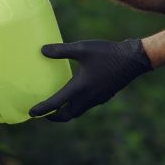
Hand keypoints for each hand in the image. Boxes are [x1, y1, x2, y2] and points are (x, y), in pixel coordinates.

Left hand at [30, 39, 151, 121]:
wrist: (133, 59)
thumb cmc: (107, 53)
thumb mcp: (83, 48)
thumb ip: (61, 50)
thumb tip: (42, 50)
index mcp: (80, 88)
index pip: (56, 104)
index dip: (42, 109)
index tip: (31, 113)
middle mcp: (88, 98)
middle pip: (67, 115)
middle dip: (54, 116)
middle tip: (43, 113)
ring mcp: (97, 99)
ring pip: (78, 111)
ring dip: (66, 112)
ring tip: (58, 105)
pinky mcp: (104, 95)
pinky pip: (86, 105)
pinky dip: (77, 105)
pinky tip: (76, 93)